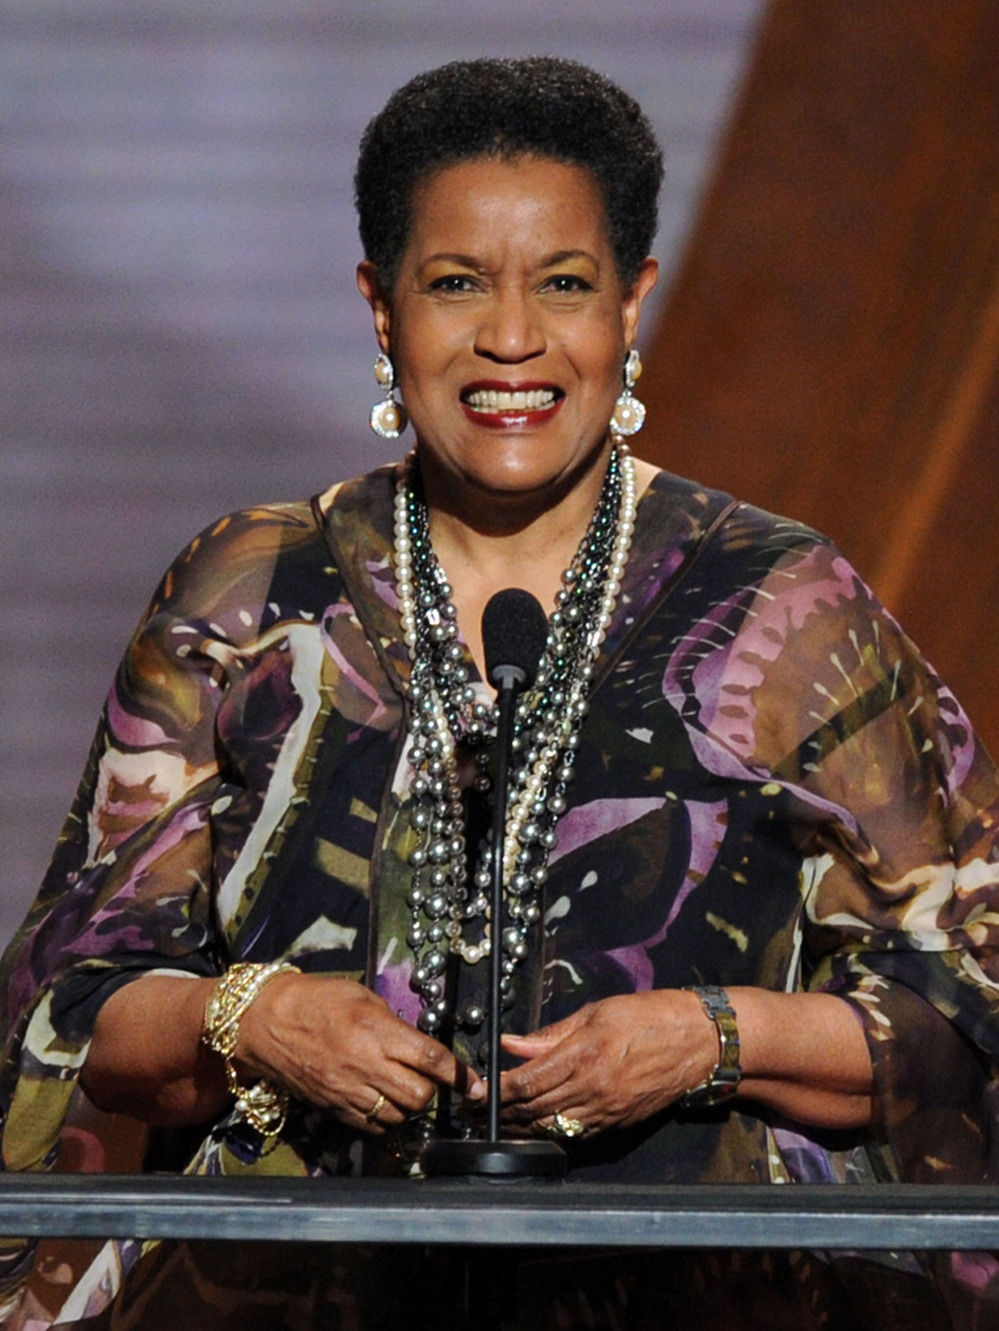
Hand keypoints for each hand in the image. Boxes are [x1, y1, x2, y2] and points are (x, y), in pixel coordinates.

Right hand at [236, 975, 482, 1133]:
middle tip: (431, 1079)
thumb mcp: (363, 997)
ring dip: (410, 1106)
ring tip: (404, 1088)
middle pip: (420, 1096)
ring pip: (399, 1116)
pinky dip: (386, 1119)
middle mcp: (364, 1064)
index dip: (459, 1074)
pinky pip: (374, 1126)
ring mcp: (348, 1090)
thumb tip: (422, 1045)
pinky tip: (383, 1101)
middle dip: (433, 1091)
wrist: (265, 1023)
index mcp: (375, 1030)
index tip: (476, 1084)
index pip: (430, 1058)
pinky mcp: (334, 1108)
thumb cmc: (315, 1000)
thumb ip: (394, 1025)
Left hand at [494, 990, 715, 1137]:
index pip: (529, 1081)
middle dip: (502, 1113)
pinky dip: (551, 1132)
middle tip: (477, 1113)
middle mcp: (594, 1088)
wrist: (698, 1042)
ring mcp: (607, 1109)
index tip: (477, 1091)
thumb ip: (552, 1033)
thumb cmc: (649, 1017)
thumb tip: (513, 1042)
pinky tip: (533, 1129)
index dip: (498, 1090)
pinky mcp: (619, 1122)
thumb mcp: (597, 1012)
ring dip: (521, 1127)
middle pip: (535, 1109)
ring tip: (496, 1124)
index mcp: (585, 1055)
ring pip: (552, 1126)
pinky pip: (577, 1133)